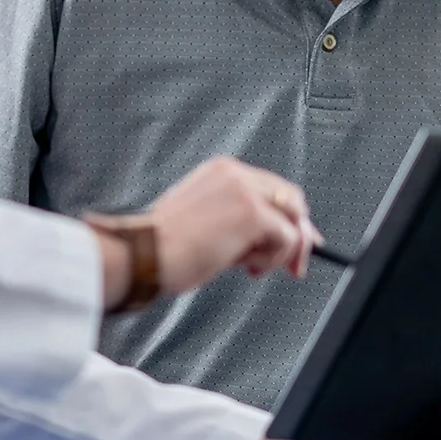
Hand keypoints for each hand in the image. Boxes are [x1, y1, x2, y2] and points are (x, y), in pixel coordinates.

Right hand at [147, 156, 319, 293]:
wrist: (142, 254)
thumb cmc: (162, 247)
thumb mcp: (206, 223)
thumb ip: (239, 223)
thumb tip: (273, 241)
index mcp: (222, 172)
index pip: (273, 189)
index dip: (289, 218)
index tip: (295, 243)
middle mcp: (236, 174)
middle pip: (293, 200)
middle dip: (298, 236)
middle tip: (293, 266)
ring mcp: (246, 192)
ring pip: (293, 221)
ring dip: (278, 252)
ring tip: (248, 266)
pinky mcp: (253, 215)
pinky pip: (287, 239)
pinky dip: (274, 259)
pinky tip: (247, 267)